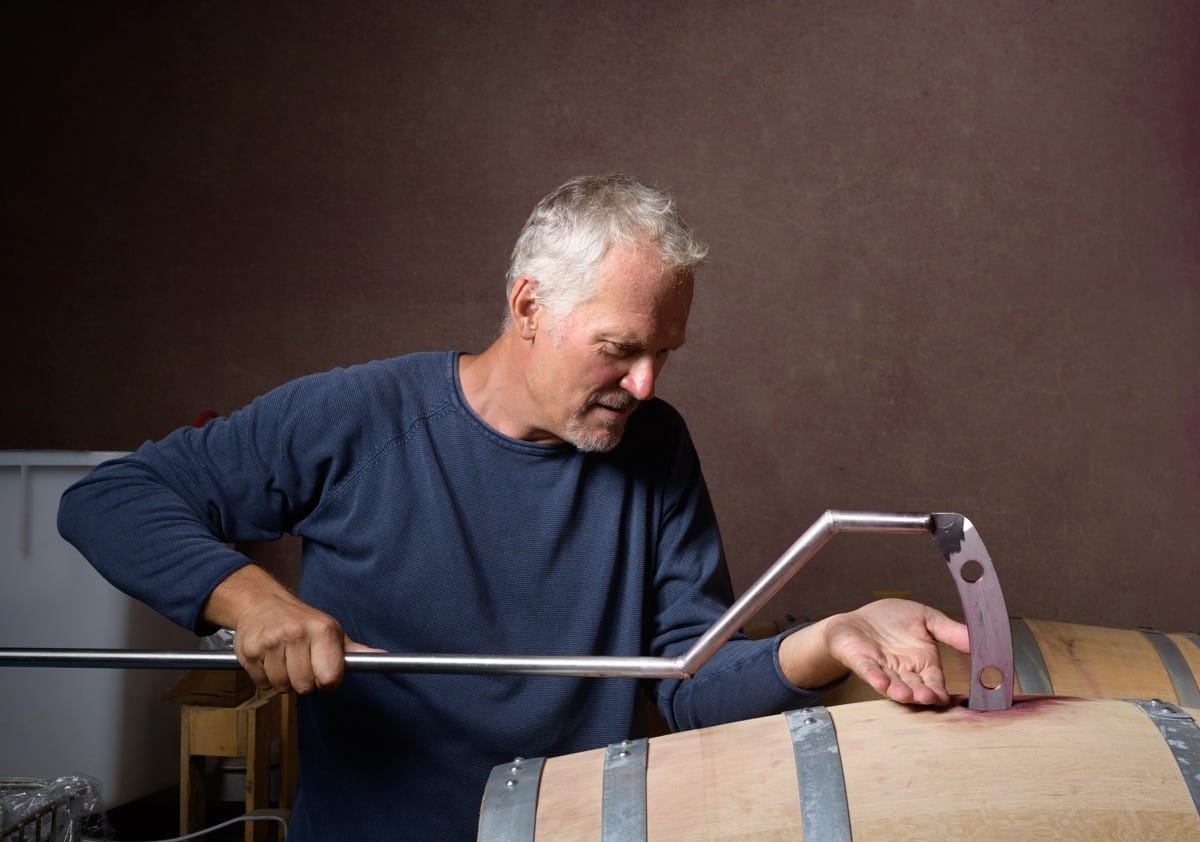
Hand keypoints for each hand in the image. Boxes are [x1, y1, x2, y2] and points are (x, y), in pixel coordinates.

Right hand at [204, 564, 378, 693]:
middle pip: (304, 687)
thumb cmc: (302, 621)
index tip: (324, 673)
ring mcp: (271, 642)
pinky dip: (265, 677)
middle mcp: (296, 634)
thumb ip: (354, 650)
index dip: (327, 681)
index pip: (330, 677)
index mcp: (322, 631)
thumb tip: (381, 656)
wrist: (261, 603)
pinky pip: (261, 683)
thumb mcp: (332, 631)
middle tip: (301, 664)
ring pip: (281, 687)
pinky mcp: (249, 651)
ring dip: (283, 680)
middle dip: (304, 682)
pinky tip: (269, 659)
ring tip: (285, 660)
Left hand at [779, 599, 969, 705]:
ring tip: (905, 694)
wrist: (858, 621)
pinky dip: (874, 677)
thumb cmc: (891, 620)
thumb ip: (950, 631)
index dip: (940, 691)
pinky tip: (880, 682)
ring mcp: (883, 669)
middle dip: (920, 694)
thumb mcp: (926, 619)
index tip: (947, 698)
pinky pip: (869, 671)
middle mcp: (905, 672)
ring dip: (899, 690)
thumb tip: (980, 639)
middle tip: (927, 698)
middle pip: (915, 688)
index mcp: (923, 664)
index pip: (935, 682)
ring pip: (893, 684)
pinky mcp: (862, 662)